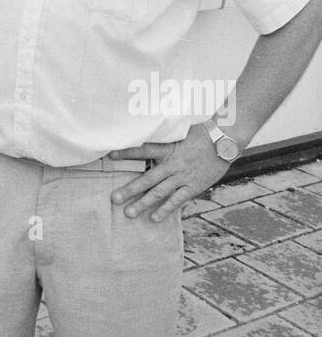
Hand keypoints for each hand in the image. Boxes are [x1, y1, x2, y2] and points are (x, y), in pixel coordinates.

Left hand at [108, 124, 230, 220]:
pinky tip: (154, 218)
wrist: (225, 142)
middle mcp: (173, 165)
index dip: (127, 152)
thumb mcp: (181, 127)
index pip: (143, 150)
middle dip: (130, 190)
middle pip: (148, 179)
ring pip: (160, 193)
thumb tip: (149, 118)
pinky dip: (166, 210)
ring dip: (144, 203)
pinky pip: (178, 200)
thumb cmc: (202, 132)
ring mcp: (183, 177)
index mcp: (169, 148)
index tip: (110, 155)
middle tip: (114, 199)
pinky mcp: (193, 187)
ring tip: (129, 213)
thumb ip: (165, 129)